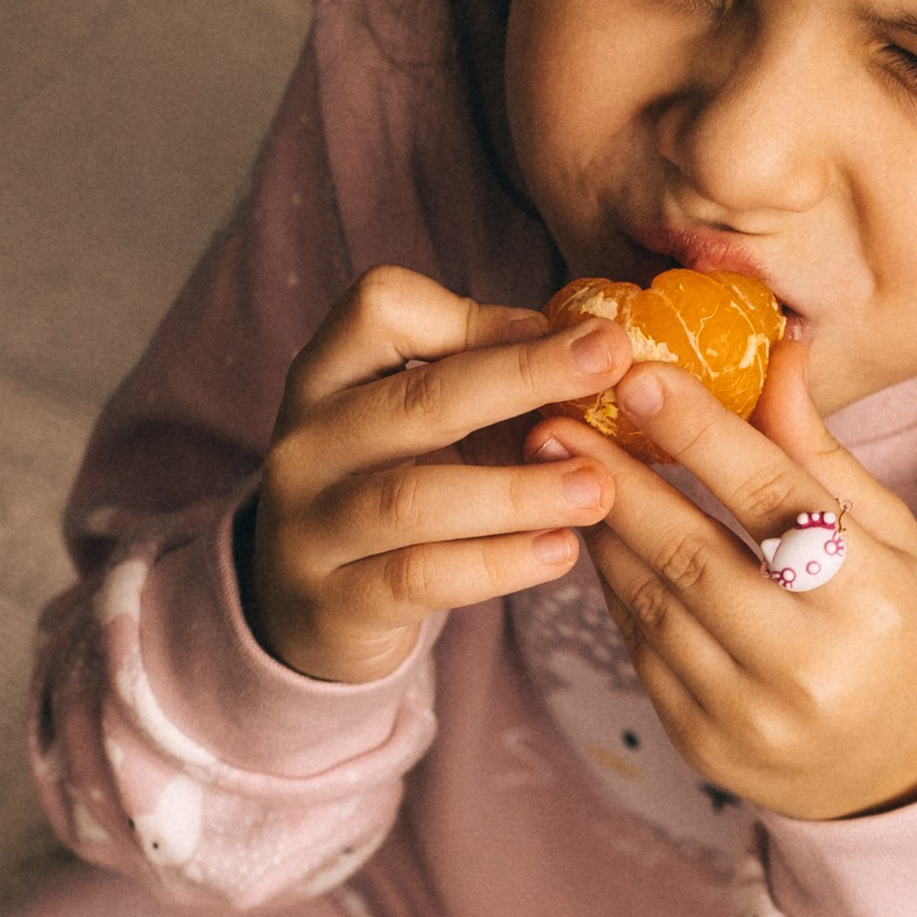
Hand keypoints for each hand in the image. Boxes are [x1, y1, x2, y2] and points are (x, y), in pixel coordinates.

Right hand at [244, 265, 633, 683]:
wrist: (315, 609)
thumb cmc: (397, 491)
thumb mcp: (423, 424)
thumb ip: (489, 382)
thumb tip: (595, 345)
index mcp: (328, 375)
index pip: (379, 307)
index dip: (471, 312)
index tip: (553, 330)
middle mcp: (306, 441)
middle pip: (415, 399)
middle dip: (523, 376)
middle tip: (610, 362)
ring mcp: (310, 526)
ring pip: (414, 500)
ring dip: (517, 490)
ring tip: (598, 488)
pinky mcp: (335, 602)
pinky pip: (420, 578)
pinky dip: (496, 565)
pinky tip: (560, 552)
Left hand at [528, 337, 916, 822]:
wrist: (898, 769)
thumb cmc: (897, 628)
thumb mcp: (889, 535)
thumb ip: (820, 452)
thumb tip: (774, 349)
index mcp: (870, 597)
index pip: (772, 498)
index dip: (699, 433)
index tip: (637, 375)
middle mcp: (809, 663)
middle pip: (693, 552)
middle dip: (617, 477)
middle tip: (556, 417)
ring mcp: (749, 713)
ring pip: (651, 601)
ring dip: (601, 527)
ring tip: (557, 466)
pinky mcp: (701, 743)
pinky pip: (639, 648)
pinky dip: (614, 585)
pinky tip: (595, 535)